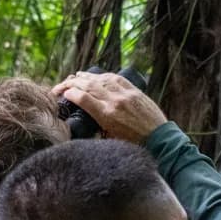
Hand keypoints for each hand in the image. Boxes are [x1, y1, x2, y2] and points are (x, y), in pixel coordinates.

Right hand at [51, 71, 167, 143]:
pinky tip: (96, 76)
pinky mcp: (134, 91)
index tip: (62, 94)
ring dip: (85, 77)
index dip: (69, 93)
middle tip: (61, 86)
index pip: (82, 98)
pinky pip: (115, 78)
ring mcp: (125, 94)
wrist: (159, 139)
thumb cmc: (134, 143)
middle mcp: (115, 101)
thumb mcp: (110, 138)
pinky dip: (103, 76)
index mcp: (107, 115)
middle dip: (71, 83)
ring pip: (100, 79)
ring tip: (75, 77)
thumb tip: (86, 119)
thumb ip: (97, 126)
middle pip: (88, 85)